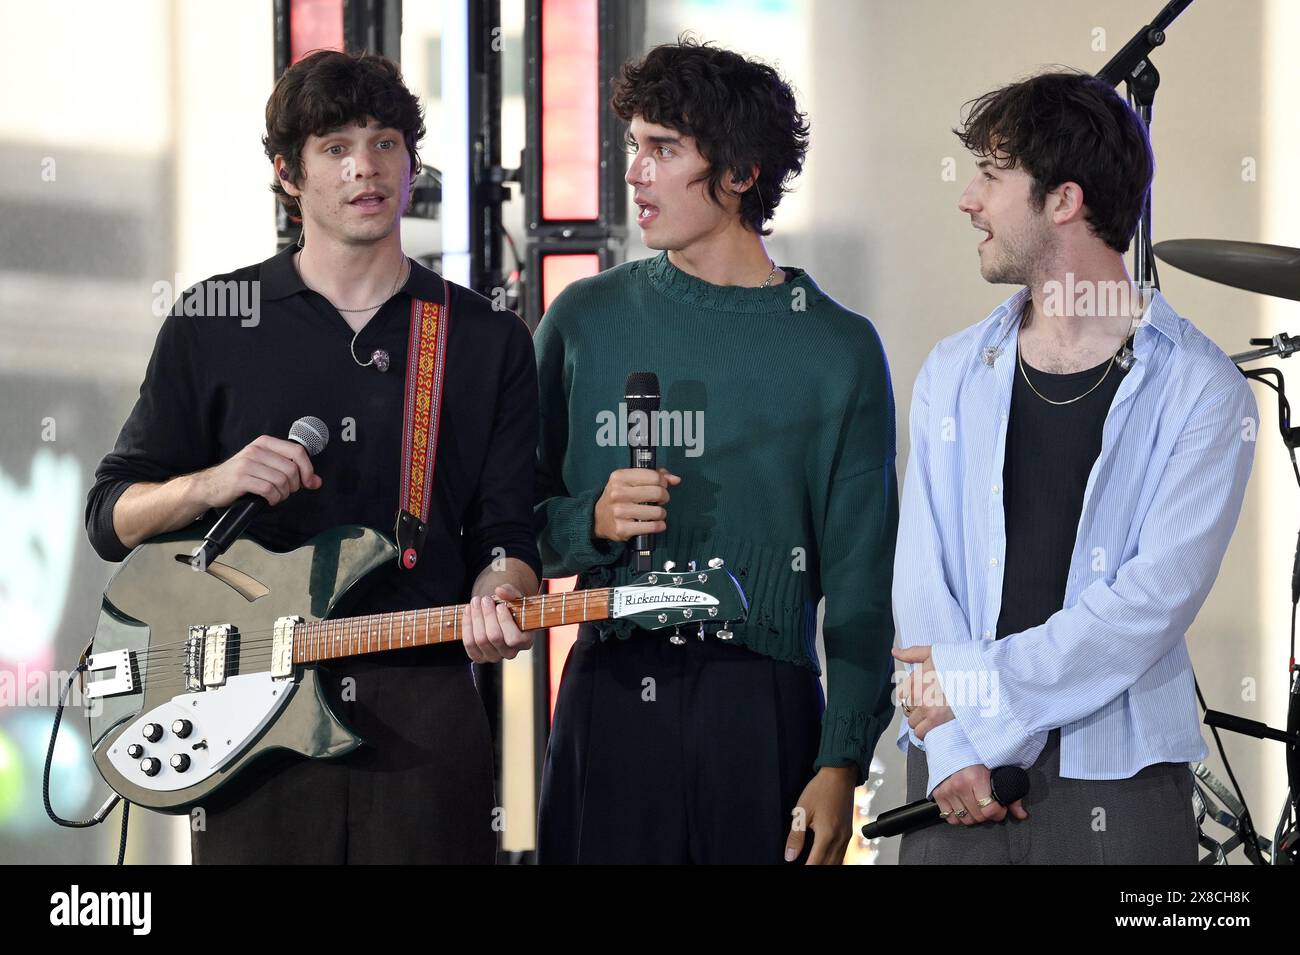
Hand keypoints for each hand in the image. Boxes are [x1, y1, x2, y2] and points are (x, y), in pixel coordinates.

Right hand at [192, 434, 321, 508]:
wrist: (210, 485)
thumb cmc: (241, 476)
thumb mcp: (266, 467)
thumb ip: (292, 471)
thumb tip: (317, 481)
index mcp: (265, 443)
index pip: (297, 451)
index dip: (308, 469)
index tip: (309, 482)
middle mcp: (256, 450)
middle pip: (291, 469)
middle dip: (294, 486)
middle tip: (285, 491)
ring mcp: (247, 463)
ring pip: (282, 480)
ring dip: (283, 494)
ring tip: (276, 496)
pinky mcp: (241, 479)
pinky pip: (269, 490)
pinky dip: (274, 498)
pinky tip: (268, 500)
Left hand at [460, 584, 533, 662]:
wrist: (500, 614)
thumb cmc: (511, 607)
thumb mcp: (515, 598)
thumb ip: (511, 592)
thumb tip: (500, 590)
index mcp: (525, 642)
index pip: (514, 638)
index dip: (505, 622)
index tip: (500, 605)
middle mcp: (510, 653)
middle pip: (494, 637)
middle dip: (487, 615)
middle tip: (485, 599)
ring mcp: (494, 657)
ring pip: (480, 640)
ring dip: (475, 618)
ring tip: (476, 601)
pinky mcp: (479, 656)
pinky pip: (469, 644)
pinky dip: (467, 626)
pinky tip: (468, 611)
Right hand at [593, 467, 680, 541]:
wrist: (598, 518)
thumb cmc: (619, 497)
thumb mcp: (630, 480)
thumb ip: (653, 475)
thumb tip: (675, 479)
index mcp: (620, 477)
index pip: (653, 476)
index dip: (663, 482)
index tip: (662, 486)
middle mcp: (618, 493)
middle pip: (657, 492)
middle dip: (664, 497)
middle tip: (661, 500)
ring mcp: (619, 512)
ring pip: (657, 512)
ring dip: (661, 513)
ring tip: (657, 513)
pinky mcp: (622, 528)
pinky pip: (651, 527)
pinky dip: (658, 526)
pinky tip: (657, 524)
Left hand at [784, 765, 856, 863]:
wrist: (840, 775)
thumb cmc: (821, 789)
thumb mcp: (802, 811)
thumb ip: (795, 837)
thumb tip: (790, 856)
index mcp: (827, 834)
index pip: (815, 863)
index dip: (806, 869)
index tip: (797, 869)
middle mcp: (840, 838)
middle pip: (828, 866)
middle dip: (816, 869)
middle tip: (805, 866)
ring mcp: (847, 836)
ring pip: (837, 862)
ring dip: (825, 866)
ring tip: (813, 864)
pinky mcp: (849, 833)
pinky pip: (842, 854)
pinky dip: (833, 860)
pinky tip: (825, 859)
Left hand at [892, 644, 953, 739]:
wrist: (982, 677)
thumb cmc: (959, 664)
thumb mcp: (934, 653)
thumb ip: (912, 653)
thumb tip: (894, 651)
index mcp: (917, 676)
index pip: (902, 694)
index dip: (912, 696)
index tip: (922, 696)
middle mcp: (919, 691)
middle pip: (907, 709)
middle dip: (917, 708)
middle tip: (933, 705)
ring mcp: (927, 706)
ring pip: (912, 722)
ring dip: (921, 721)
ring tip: (936, 715)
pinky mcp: (936, 719)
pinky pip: (920, 732)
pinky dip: (925, 731)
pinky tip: (935, 725)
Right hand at [931, 764, 1028, 825]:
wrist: (952, 744)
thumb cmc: (975, 757)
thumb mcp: (997, 770)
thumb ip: (1012, 795)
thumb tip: (1022, 814)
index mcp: (975, 777)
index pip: (989, 810)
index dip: (999, 812)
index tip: (1000, 807)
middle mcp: (959, 785)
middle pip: (978, 817)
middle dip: (987, 814)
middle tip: (989, 804)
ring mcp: (947, 790)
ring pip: (965, 819)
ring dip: (973, 816)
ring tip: (977, 804)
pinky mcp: (938, 793)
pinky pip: (949, 818)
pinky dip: (958, 816)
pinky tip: (964, 806)